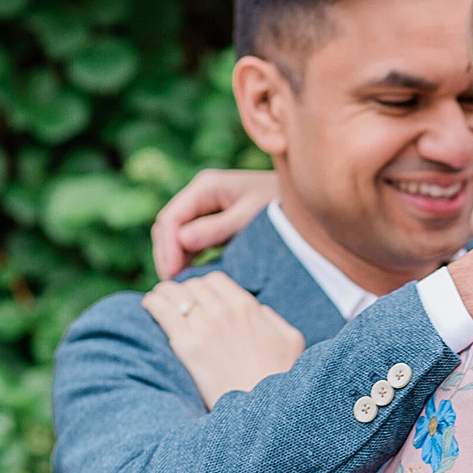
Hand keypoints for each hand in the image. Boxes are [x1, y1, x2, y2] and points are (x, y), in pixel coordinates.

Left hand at [142, 272, 305, 408]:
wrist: (262, 406)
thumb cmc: (280, 375)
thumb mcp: (290, 339)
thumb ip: (271, 318)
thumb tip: (258, 310)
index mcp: (247, 306)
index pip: (215, 280)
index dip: (205, 286)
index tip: (199, 296)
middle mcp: (223, 310)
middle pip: (193, 285)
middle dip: (185, 290)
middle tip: (178, 300)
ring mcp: (203, 326)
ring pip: (174, 293)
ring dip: (165, 293)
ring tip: (159, 298)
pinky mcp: (187, 345)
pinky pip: (162, 311)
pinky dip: (153, 304)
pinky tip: (150, 305)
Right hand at [152, 168, 278, 279]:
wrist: (306, 201)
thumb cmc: (280, 204)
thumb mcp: (250, 217)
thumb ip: (217, 228)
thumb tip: (182, 240)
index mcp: (206, 186)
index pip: (171, 218)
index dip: (166, 247)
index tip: (171, 273)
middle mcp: (201, 195)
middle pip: (170, 227)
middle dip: (168, 255)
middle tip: (172, 286)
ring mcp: (207, 209)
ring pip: (179, 237)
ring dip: (177, 259)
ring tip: (181, 286)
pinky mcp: (215, 223)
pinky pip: (194, 243)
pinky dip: (190, 259)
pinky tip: (193, 278)